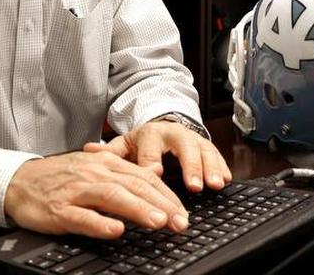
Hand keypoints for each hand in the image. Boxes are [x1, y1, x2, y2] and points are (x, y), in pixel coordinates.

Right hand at [3, 150, 189, 238]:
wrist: (19, 181)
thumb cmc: (60, 177)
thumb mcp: (94, 167)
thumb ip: (123, 172)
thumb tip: (156, 178)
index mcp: (105, 163)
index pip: (143, 177)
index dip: (167, 195)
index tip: (184, 212)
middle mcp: (94, 173)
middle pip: (133, 186)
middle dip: (161, 204)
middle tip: (181, 222)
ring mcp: (76, 191)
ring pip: (112, 197)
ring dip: (138, 209)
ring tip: (158, 222)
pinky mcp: (59, 210)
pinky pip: (82, 216)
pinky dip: (100, 223)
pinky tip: (115, 230)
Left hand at [83, 120, 231, 192]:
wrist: (162, 128)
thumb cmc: (142, 143)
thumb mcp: (125, 145)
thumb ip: (109, 151)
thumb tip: (88, 151)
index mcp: (150, 133)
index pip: (150, 147)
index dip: (152, 160)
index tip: (155, 173)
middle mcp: (173, 133)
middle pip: (183, 146)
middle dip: (190, 166)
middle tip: (194, 186)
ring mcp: (192, 139)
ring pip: (203, 150)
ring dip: (209, 167)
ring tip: (214, 184)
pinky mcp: (206, 145)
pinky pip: (216, 154)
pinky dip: (221, 166)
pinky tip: (225, 180)